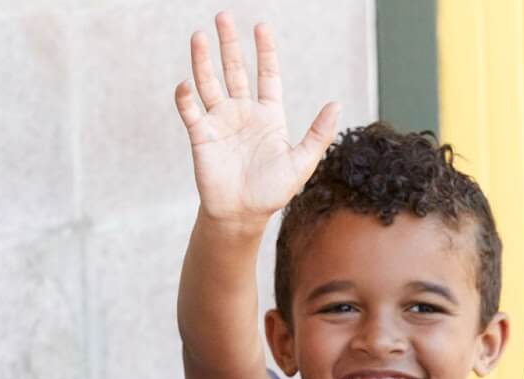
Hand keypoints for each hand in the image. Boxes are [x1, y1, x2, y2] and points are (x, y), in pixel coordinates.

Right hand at [174, 12, 338, 226]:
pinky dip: (186, 97)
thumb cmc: (273, 191)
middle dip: (229, 44)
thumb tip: (337, 104)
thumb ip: (318, 133)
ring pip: (209, 83)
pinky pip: (191, 111)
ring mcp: (221, 121)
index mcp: (269, 115)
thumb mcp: (302, 162)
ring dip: (203, 60)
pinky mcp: (202, 135)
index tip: (261, 26)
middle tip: (222, 16)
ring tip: (199, 36)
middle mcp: (243, 112)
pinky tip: (186, 83)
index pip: (267, 74)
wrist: (243, 215)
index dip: (265, 51)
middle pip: (234, 69)